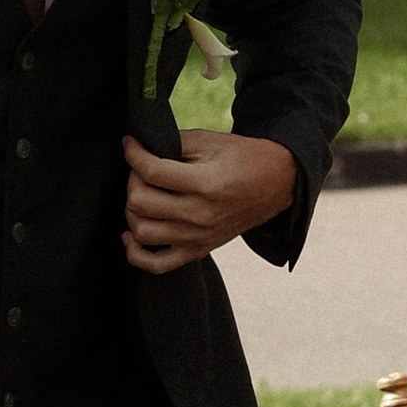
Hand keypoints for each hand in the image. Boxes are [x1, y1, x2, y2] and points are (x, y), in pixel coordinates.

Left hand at [121, 129, 296, 273]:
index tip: (130, 144)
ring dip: (132, 211)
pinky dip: (135, 253)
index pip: (151, 171)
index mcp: (205, 184)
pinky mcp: (197, 251)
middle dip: (132, 179)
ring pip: (142, 232)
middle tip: (141, 169)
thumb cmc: (243, 159)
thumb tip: (141, 147)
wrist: (276, 184)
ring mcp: (198, 237)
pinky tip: (131, 234)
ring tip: (142, 195)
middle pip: (140, 202)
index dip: (133, 153)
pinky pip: (156, 265)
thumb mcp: (211, 141)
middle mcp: (200, 215)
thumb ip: (174, 143)